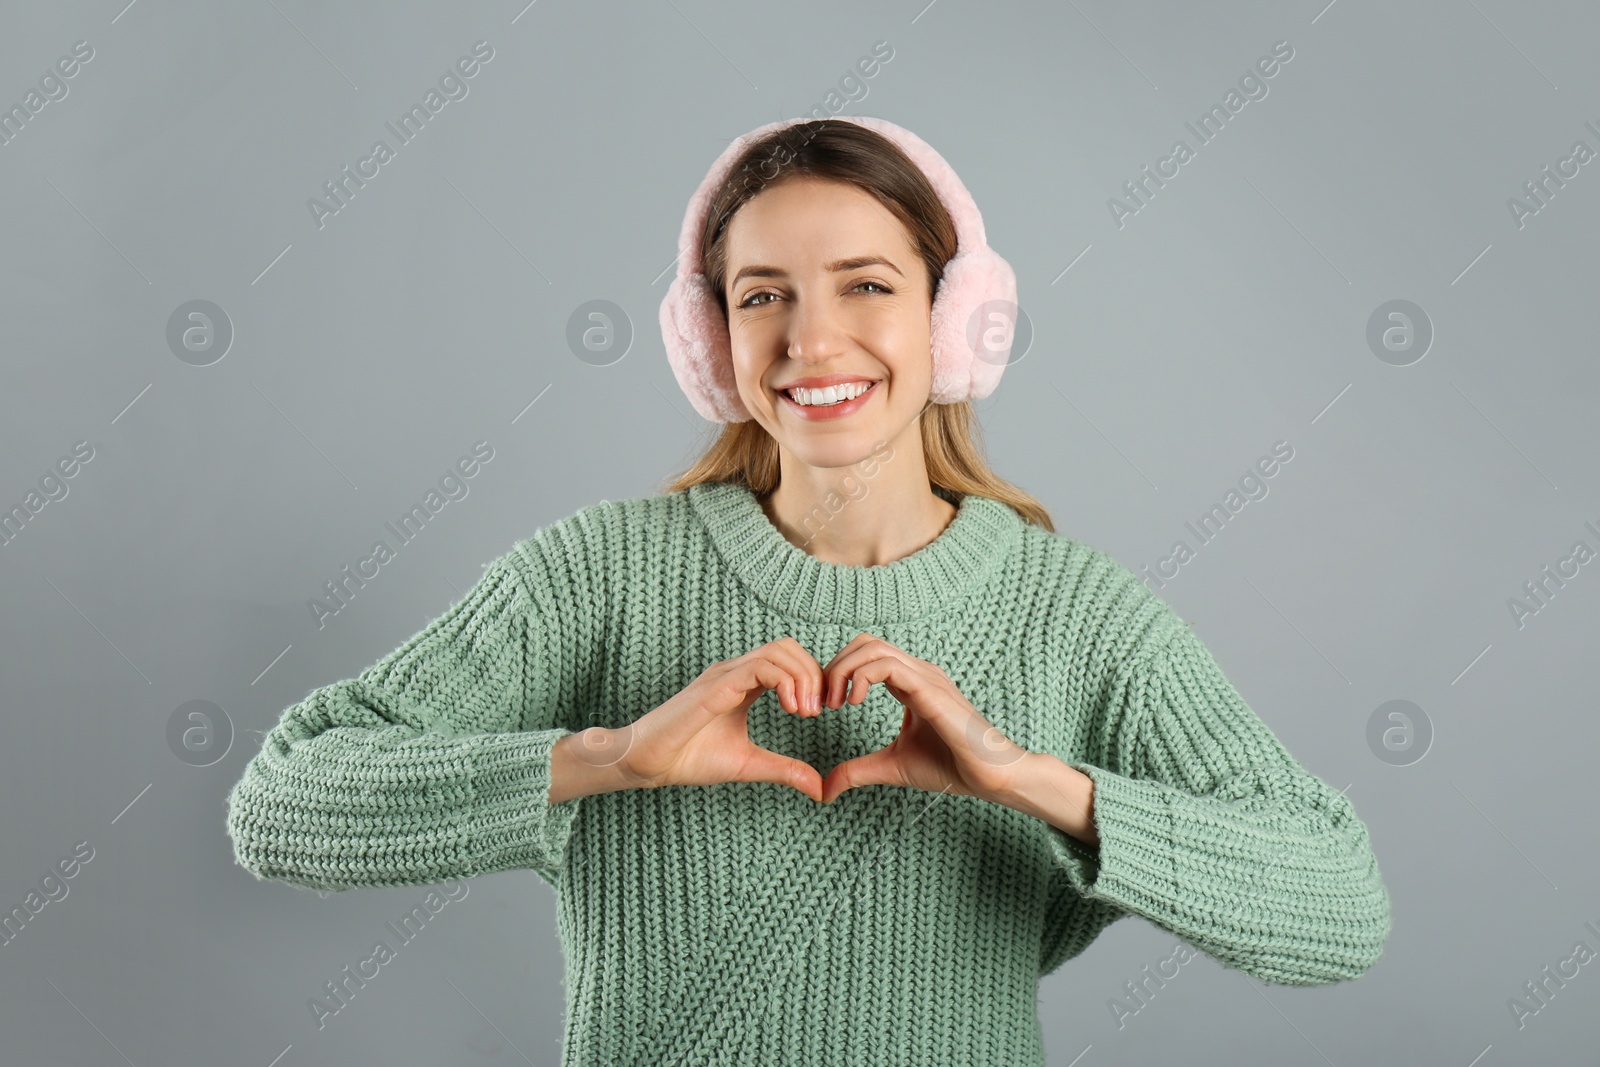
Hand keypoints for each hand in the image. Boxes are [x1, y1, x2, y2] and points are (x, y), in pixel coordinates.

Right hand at [602, 637, 827, 801]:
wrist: (647, 762)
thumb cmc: (689, 758)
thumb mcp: (749, 764)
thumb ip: (785, 770)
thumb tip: (821, 788)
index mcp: (743, 683)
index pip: (788, 659)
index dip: (812, 677)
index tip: (821, 711)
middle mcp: (734, 672)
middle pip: (787, 647)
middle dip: (813, 673)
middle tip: (818, 710)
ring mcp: (724, 675)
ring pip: (777, 651)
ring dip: (802, 677)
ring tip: (805, 712)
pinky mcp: (715, 687)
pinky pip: (757, 668)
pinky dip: (784, 683)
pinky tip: (791, 709)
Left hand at [818, 633, 1027, 804]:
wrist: (990, 776)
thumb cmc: (950, 767)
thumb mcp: (891, 767)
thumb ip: (857, 771)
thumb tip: (824, 790)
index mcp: (908, 683)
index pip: (865, 655)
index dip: (837, 673)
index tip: (824, 706)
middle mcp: (916, 672)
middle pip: (864, 642)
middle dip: (835, 666)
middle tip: (824, 703)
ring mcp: (925, 677)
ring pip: (873, 647)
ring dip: (843, 670)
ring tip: (836, 704)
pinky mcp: (931, 689)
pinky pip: (888, 666)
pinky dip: (861, 677)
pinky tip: (855, 702)